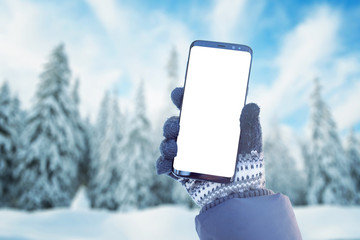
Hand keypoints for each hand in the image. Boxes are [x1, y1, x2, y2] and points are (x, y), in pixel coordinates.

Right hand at [156, 87, 270, 207]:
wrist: (241, 193)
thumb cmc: (247, 164)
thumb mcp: (250, 140)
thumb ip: (249, 122)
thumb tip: (252, 105)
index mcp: (206, 127)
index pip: (190, 109)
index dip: (181, 99)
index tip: (179, 94)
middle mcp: (192, 139)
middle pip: (174, 125)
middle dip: (170, 124)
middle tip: (177, 127)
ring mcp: (185, 155)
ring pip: (167, 144)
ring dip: (166, 144)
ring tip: (175, 149)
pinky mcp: (181, 172)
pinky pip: (165, 166)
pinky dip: (161, 165)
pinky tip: (166, 167)